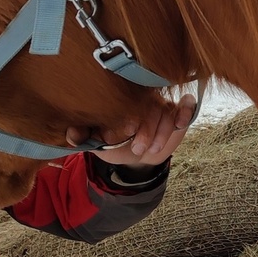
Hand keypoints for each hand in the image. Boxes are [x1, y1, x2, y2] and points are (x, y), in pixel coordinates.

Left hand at [67, 92, 195, 172]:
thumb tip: (71, 134)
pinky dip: (185, 111)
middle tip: (137, 148)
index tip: (123, 133)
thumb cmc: (116, 145)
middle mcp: (144, 97)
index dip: (128, 116)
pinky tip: (179, 124)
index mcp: (123, 99)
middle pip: (150, 105)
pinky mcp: (179, 110)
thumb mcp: (98, 144)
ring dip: (162, 131)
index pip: (127, 99)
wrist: (137, 159)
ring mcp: (162, 103)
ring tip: (151, 149)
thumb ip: (83, 136)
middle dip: (146, 129)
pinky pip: (187, 104)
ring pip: (167, 110)